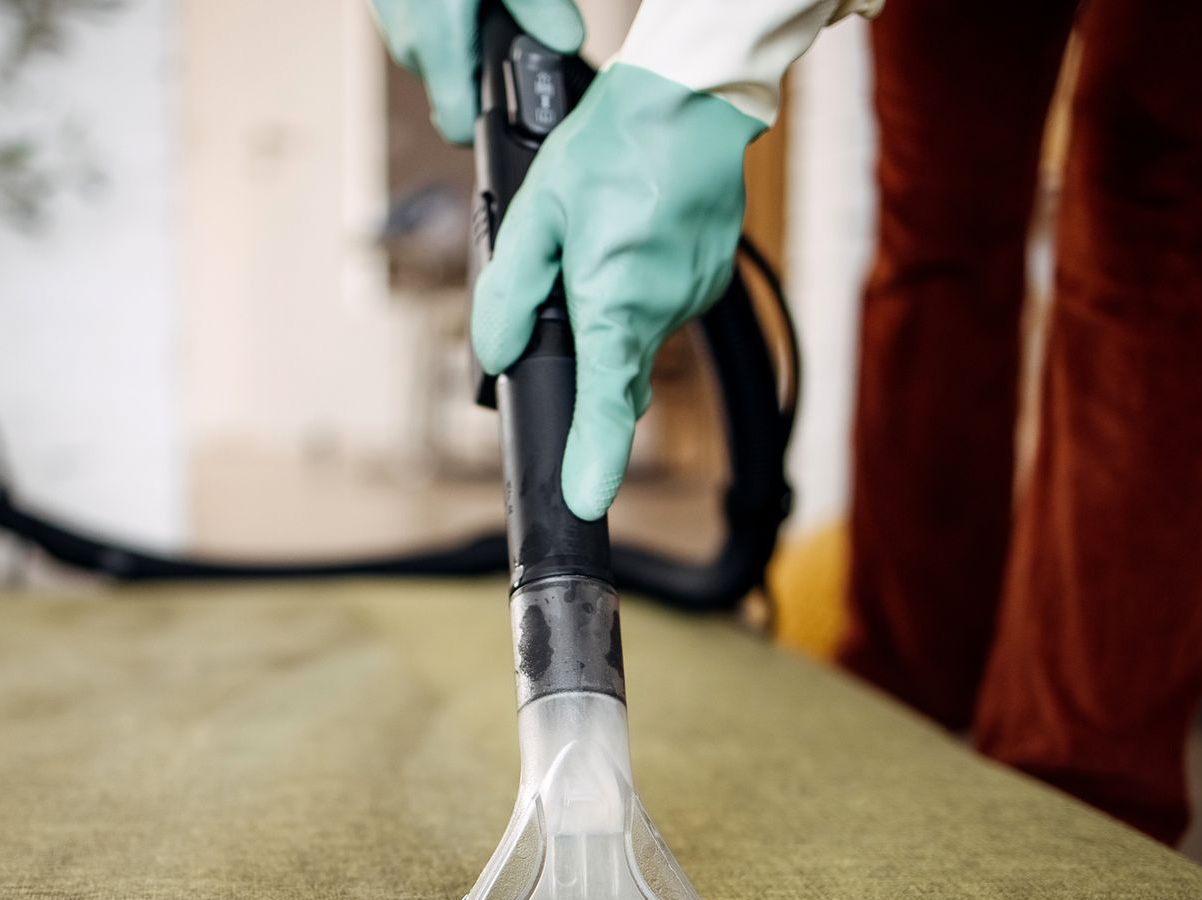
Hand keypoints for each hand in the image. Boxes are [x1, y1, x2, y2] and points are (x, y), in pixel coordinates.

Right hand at [367, 0, 585, 144]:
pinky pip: (421, 28)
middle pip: (454, 87)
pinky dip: (442, 16)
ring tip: (485, 4)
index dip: (488, 126)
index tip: (514, 111)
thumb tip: (567, 40)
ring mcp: (392, 24)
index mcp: (438, 41)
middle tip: (514, 33)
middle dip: (483, 67)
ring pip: (439, 56)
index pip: (457, 126)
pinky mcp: (387, 5)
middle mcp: (409, 41)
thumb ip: (538, 6)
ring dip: (463, 39)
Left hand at [472, 65, 763, 519]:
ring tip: (600, 238)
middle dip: (586, 358)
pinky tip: (629, 236)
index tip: (585, 501)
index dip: (594, 460)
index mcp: (615, 303)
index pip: (606, 405)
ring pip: (634, 334)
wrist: (693, 96)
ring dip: (609, 310)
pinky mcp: (707, 280)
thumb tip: (495, 352)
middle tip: (569, 286)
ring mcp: (690, 297)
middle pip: (613, 370)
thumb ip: (509, 290)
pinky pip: (658, 305)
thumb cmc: (616, 143)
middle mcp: (660, 311)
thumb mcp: (538, 210)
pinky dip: (636, 288)